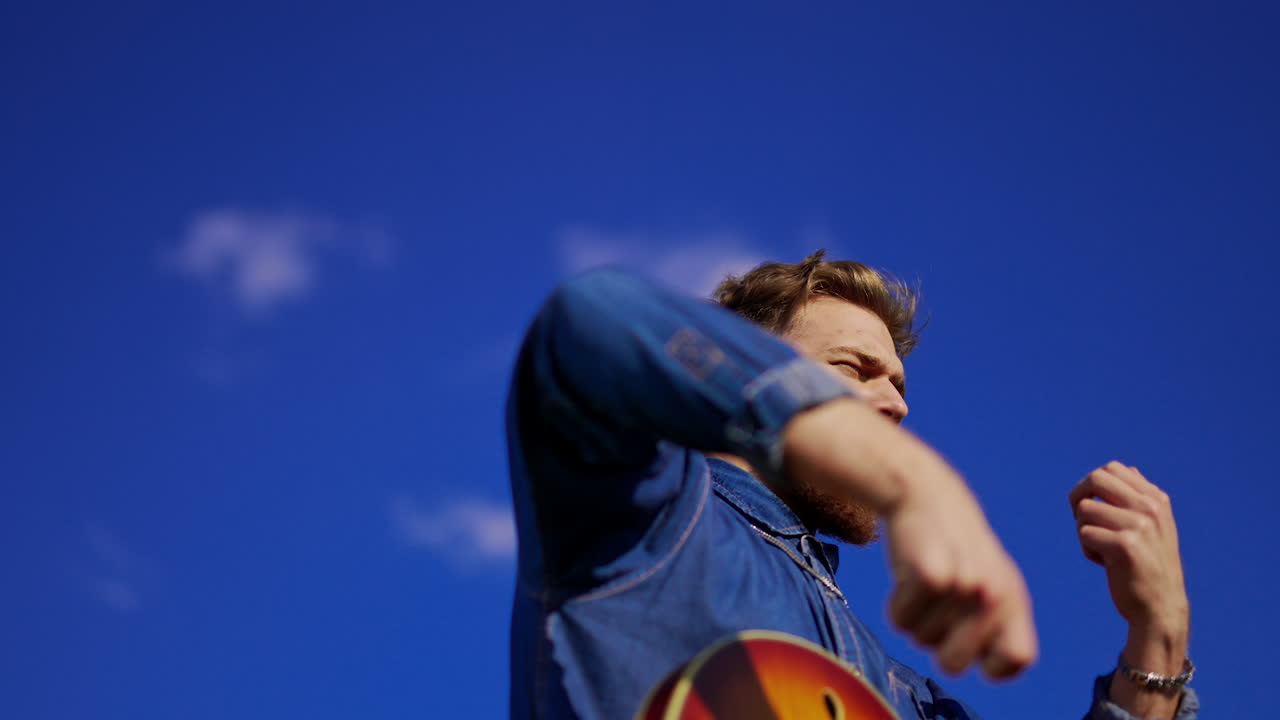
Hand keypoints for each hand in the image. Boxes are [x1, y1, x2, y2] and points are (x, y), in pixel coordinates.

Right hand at [782, 398, 1037, 679]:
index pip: (1016, 660)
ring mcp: (964, 586)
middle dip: (936, 644)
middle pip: (956, 664)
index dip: (991, 665)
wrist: (924, 493)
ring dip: (914, 619)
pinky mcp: (930, 577)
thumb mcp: (989, 579)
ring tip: (923, 581)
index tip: (973, 648)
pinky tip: (905, 576)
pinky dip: (895, 606)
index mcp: (1015, 599)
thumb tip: (991, 668)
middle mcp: (996, 595)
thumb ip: (998, 623)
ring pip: (922, 641)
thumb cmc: (953, 546)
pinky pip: (900, 621)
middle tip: (936, 608)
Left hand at [1070, 462, 1189, 717]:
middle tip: (1080, 519)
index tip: (1092, 505)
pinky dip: (1087, 549)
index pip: (1113, 468)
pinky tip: (1104, 564)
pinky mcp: (1125, 545)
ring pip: (1085, 509)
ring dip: (1084, 530)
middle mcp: (1151, 508)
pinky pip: (1085, 534)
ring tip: (1101, 549)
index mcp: (1157, 500)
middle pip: (1096, 478)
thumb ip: (1139, 498)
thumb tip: (1127, 469)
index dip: (1092, 485)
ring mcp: (1140, 525)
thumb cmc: (1148, 566)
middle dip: (1078, 496)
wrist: (1160, 608)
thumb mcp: (1153, 527)